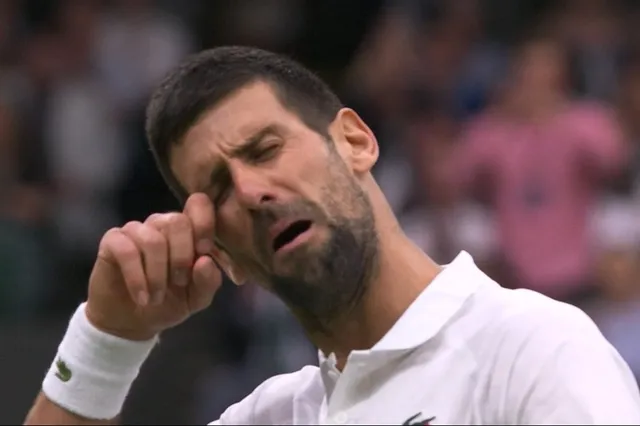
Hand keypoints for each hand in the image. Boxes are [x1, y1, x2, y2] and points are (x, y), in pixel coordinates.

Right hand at [85, 193, 221, 340]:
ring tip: (156, 298)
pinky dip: (137, 278)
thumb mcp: (196, 298)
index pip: (199, 203)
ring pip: (153, 240)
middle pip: (177, 221)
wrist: (131, 322)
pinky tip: (141, 297)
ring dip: (158, 275)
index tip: (203, 251)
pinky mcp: (113, 241)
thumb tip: (205, 261)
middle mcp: (162, 224)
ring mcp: (136, 230)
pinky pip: (127, 250)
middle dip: (181, 257)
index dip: (204, 223)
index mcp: (188, 230)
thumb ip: (208, 281)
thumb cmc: (168, 302)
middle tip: (178, 283)